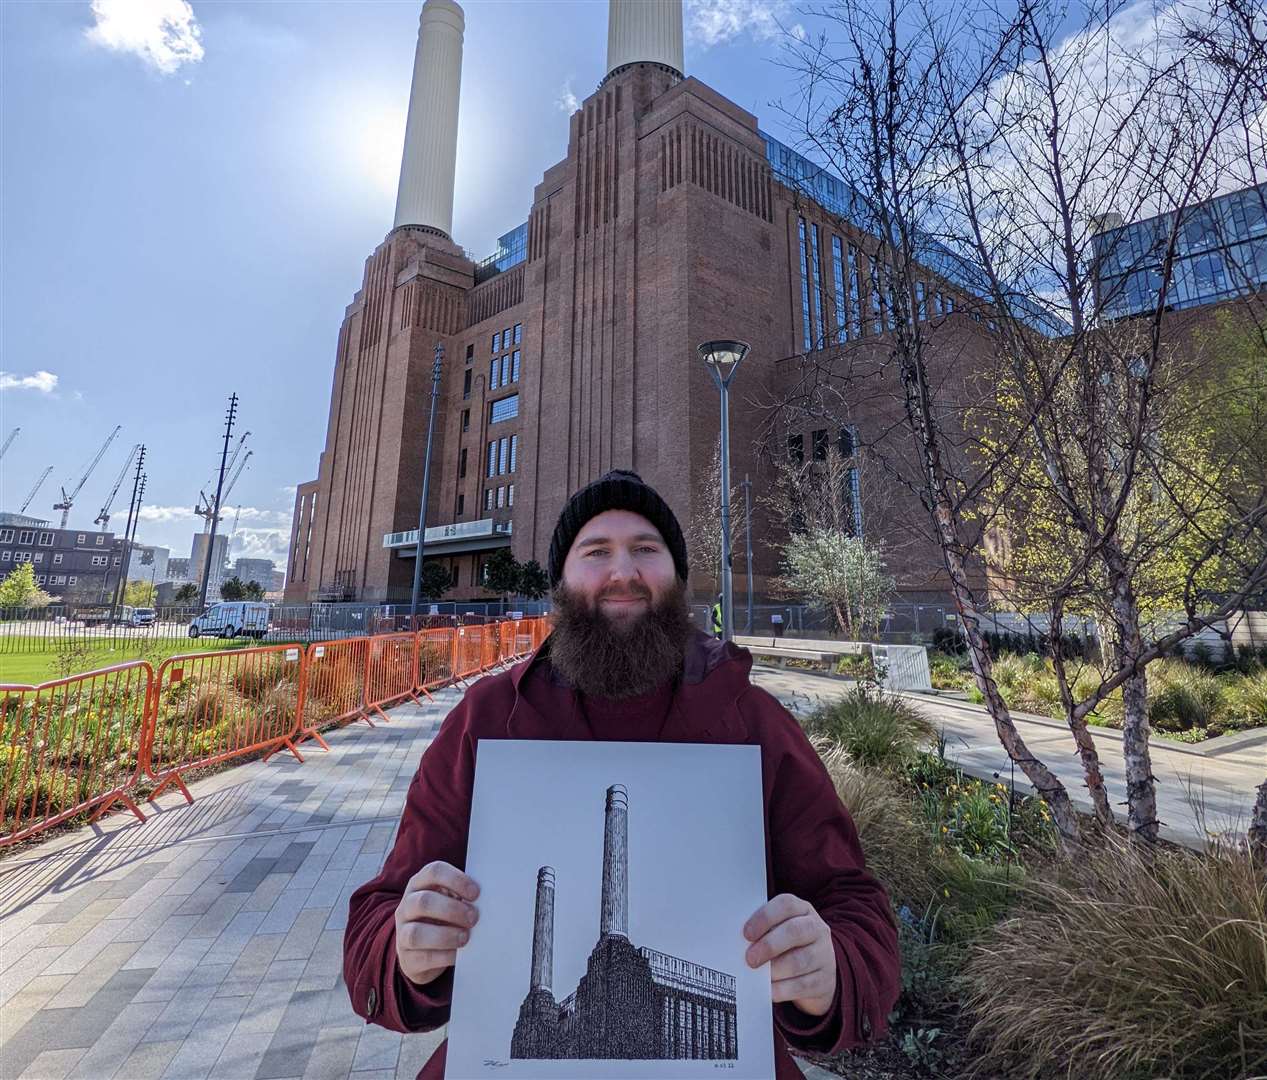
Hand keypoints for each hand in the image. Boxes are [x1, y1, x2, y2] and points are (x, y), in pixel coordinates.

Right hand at [394, 860, 479, 986]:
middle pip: (423, 902)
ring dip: (445, 935)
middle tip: (473, 917)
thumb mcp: (449, 901)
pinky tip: (458, 954)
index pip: (433, 872)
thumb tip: (488, 900)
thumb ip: (463, 896)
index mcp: (419, 885)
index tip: (476, 893)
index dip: (456, 880)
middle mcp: (406, 907)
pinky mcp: (407, 959)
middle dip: (452, 909)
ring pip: (416, 933)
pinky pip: (423, 957)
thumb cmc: (442, 919)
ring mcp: (402, 934)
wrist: (421, 952)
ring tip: (465, 937)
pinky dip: (444, 956)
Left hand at [743, 893, 835, 1016]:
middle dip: (769, 945)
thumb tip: (736, 942)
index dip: (765, 917)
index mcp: (802, 910)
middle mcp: (817, 929)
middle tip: (750, 958)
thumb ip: (763, 932)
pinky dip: (782, 989)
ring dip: (775, 969)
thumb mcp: (780, 931)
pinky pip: (803, 985)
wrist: (818, 974)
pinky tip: (769, 990)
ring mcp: (824, 954)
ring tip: (758, 976)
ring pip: (800, 960)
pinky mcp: (824, 980)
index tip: (746, 933)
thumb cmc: (789, 947)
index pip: (786, 904)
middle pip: (795, 931)